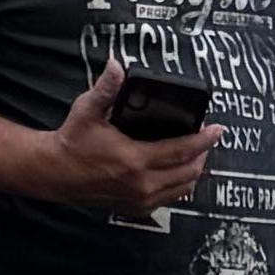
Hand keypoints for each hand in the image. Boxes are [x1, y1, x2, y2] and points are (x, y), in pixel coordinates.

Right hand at [20, 73, 215, 219]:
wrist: (57, 173)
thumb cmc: (74, 140)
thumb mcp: (87, 110)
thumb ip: (106, 88)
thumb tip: (117, 65)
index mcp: (135, 160)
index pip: (181, 151)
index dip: (203, 140)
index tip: (218, 129)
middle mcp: (142, 185)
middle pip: (188, 173)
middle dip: (202, 154)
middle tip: (206, 137)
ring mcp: (140, 200)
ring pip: (182, 189)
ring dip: (193, 171)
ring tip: (194, 152)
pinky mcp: (135, 208)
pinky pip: (168, 199)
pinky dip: (179, 185)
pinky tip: (176, 171)